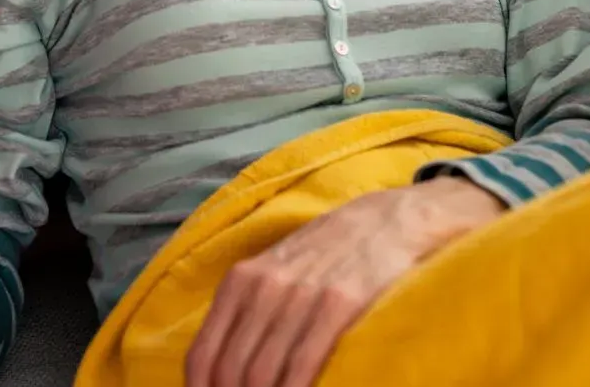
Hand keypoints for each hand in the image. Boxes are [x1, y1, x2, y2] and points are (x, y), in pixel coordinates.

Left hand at [186, 177, 505, 386]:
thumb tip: (216, 365)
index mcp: (241, 281)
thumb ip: (244, 310)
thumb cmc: (324, 252)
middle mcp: (264, 287)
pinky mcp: (339, 303)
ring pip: (262, 372)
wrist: (387, 219)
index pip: (202, 354)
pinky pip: (302, 363)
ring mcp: (301, 294)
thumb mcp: (272, 270)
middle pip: (231, 370)